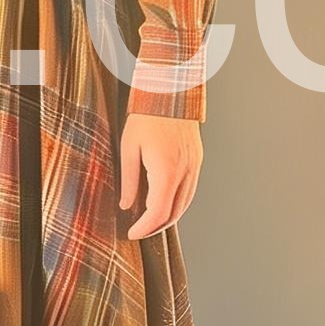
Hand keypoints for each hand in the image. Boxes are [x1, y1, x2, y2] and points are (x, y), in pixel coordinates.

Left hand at [119, 113, 202, 239]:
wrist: (170, 91)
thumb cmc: (146, 115)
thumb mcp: (128, 147)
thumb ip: (128, 179)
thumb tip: (127, 205)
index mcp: (166, 170)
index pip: (158, 212)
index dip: (144, 228)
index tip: (132, 233)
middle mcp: (185, 171)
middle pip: (174, 213)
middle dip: (156, 227)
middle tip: (138, 231)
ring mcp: (194, 166)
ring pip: (185, 204)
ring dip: (168, 217)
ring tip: (149, 222)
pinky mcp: (197, 160)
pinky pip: (190, 190)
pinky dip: (178, 202)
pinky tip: (164, 203)